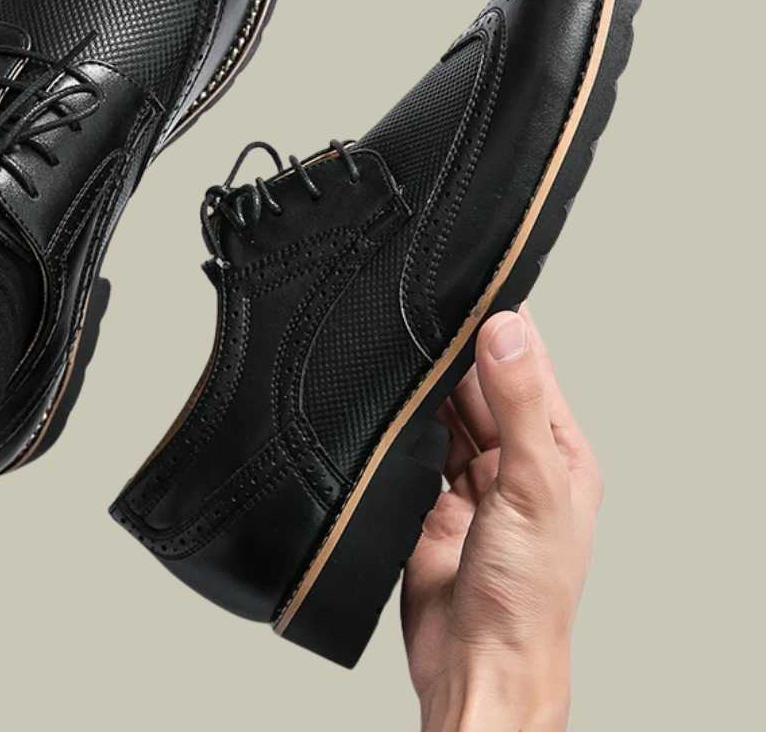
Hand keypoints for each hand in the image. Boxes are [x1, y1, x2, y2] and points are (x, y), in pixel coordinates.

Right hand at [402, 306, 603, 731]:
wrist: (475, 663)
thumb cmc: (526, 597)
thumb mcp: (533, 485)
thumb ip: (518, 405)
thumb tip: (507, 331)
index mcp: (559, 455)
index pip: (531, 370)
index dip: (505, 329)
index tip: (480, 287)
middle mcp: (515, 465)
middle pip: (480, 389)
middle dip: (456, 357)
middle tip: (426, 319)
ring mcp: (471, 485)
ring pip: (445, 416)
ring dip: (427, 392)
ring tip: (406, 356)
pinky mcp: (430, 504)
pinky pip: (415, 449)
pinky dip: (403, 429)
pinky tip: (392, 407)